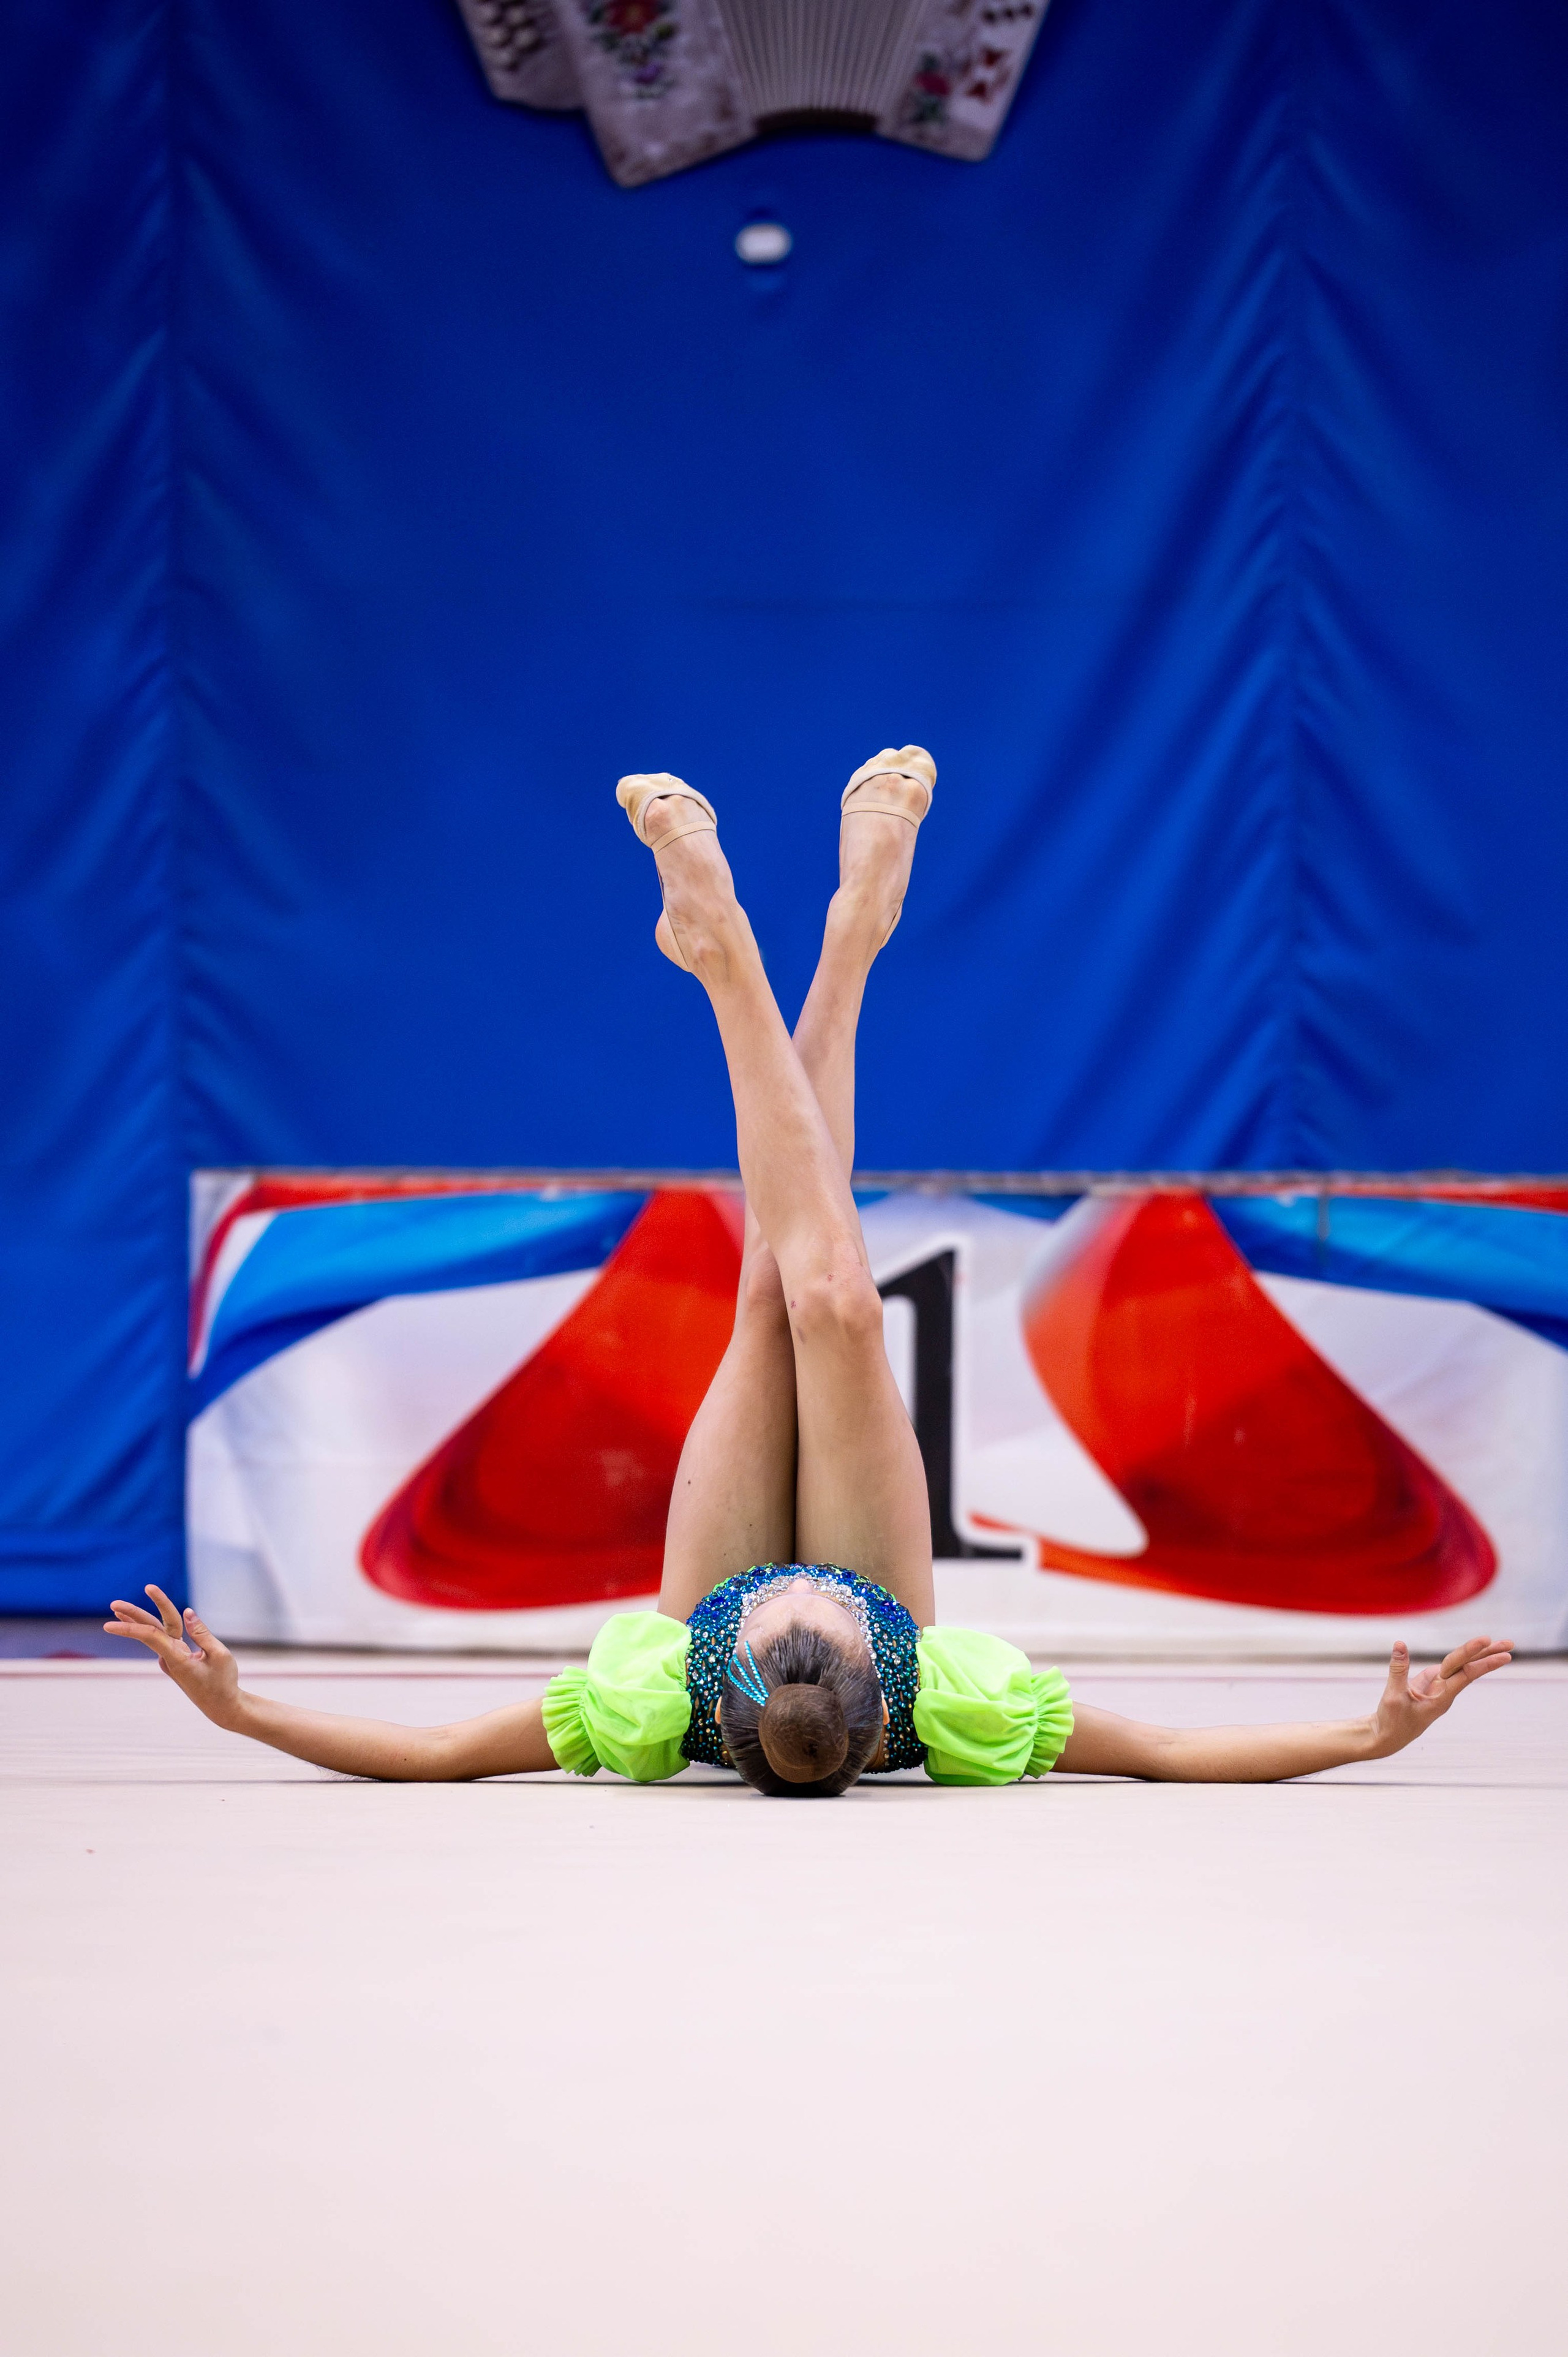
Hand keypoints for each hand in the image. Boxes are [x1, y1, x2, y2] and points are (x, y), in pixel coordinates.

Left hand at [104, 1586, 241, 1725]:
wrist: (220, 1706)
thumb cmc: (223, 1681)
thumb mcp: (220, 1655)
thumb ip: (202, 1633)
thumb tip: (187, 1611)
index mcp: (179, 1659)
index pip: (152, 1635)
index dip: (136, 1621)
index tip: (117, 1613)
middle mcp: (169, 1660)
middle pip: (147, 1632)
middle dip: (131, 1616)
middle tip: (114, 1603)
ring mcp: (169, 1661)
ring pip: (151, 1635)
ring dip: (135, 1620)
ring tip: (117, 1608)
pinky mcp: (174, 1660)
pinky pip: (159, 1640)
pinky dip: (147, 1628)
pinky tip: (138, 1622)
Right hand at [1368, 1634, 1512, 1757]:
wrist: (1389, 1736)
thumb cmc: (1392, 1721)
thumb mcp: (1393, 1696)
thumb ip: (1398, 1669)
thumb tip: (1400, 1643)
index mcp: (1440, 1698)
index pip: (1462, 1672)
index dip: (1474, 1655)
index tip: (1488, 1641)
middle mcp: (1445, 1691)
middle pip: (1469, 1669)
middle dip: (1489, 1655)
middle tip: (1511, 1644)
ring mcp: (1439, 1687)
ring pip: (1462, 1667)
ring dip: (1479, 1655)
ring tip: (1497, 1643)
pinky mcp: (1432, 1684)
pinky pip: (1450, 1668)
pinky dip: (1461, 1658)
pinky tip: (1474, 1651)